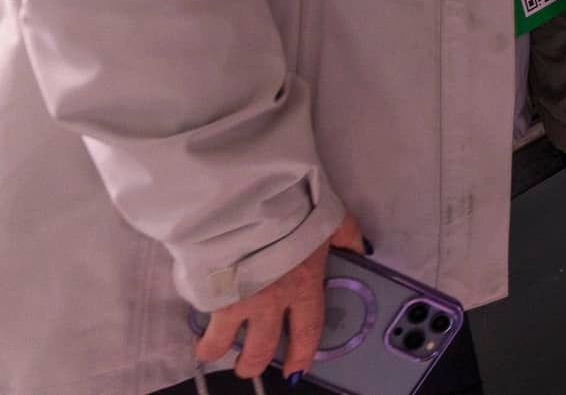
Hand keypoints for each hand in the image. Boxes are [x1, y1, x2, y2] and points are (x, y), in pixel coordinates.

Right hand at [194, 212, 364, 378]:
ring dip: (220, 352)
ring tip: (215, 352)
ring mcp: (240, 299)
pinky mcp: (213, 293)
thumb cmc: (291, 208)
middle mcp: (273, 300)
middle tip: (249, 367)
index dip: (303, 354)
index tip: (296, 370)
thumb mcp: (331, 217)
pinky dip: (201, 332)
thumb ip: (346, 235)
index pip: (308, 329)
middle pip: (263, 347)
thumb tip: (362, 248)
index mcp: (305, 284)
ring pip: (227, 344)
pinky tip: (199, 333)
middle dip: (253, 364)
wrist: (250, 199)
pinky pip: (206, 324)